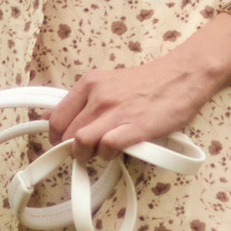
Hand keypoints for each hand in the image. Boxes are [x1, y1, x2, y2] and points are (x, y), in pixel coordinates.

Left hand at [41, 17, 230, 163]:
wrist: (182, 75)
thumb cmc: (146, 83)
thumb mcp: (106, 83)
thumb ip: (80, 100)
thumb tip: (48, 116)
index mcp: (89, 84)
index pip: (56, 118)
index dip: (56, 138)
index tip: (64, 145)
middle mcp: (99, 96)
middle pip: (68, 134)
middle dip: (73, 149)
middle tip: (87, 153)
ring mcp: (117, 111)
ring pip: (82, 142)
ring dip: (88, 155)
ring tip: (101, 153)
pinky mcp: (137, 126)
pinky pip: (108, 147)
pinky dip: (108, 155)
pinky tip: (117, 152)